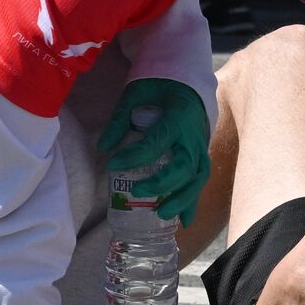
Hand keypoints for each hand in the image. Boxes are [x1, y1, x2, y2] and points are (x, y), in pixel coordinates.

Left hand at [99, 78, 210, 226]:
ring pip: (197, 178)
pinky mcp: (200, 156)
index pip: (157, 142)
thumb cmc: (159, 88)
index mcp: (178, 117)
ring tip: (163, 215)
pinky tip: (184, 221)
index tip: (113, 164)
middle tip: (139, 192)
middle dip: (163, 183)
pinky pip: (199, 182)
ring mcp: (200, 147)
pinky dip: (192, 202)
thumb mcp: (136, 95)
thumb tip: (103, 148)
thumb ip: (120, 120)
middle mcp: (193, 136)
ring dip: (183, 199)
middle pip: (185, 166)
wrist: (186, 84)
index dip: (135, 156)